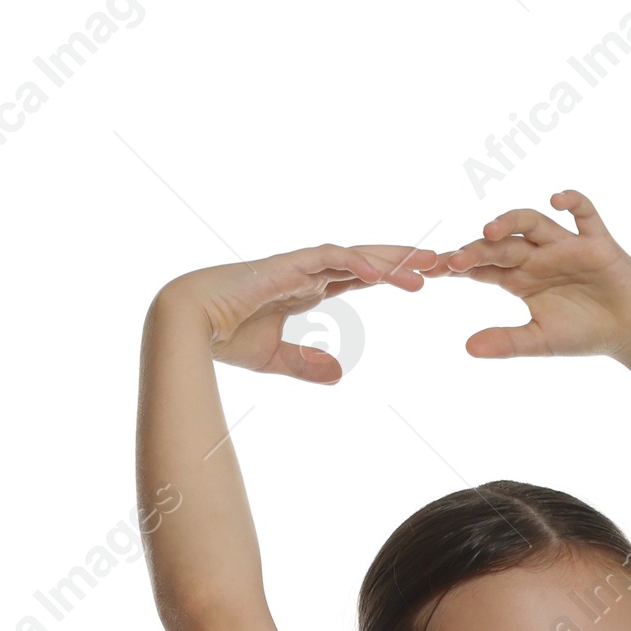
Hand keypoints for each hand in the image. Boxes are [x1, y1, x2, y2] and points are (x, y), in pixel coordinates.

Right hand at [162, 242, 439, 380]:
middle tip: (443, 261)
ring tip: (425, 267)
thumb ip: (307, 364)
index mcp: (307, 287)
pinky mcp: (286, 265)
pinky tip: (382, 272)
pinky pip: (328, 258)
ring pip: (354, 255)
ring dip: (390, 260)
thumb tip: (339, 375)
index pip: (359, 276)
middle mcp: (308, 270)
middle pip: (366, 260)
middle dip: (403, 259)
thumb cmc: (224, 337)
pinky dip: (356, 262)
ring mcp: (298, 264)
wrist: (188, 323)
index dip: (391, 276)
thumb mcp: (277, 358)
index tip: (424, 280)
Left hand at [428, 190, 630, 360]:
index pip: (483, 265)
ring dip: (511, 221)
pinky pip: (584, 212)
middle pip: (501, 244)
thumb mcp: (540, 342)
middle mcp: (538, 256)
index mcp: (521, 278)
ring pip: (533, 223)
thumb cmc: (585, 333)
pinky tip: (555, 200)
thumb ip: (505, 342)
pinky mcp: (596, 241)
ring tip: (491, 229)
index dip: (458, 265)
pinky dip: (572, 201)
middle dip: (478, 250)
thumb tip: (466, 348)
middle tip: (454, 261)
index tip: (431, 271)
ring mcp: (565, 245)